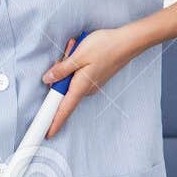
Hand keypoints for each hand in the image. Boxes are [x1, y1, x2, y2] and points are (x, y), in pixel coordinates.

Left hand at [41, 25, 141, 139]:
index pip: (64, 110)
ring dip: (68, 65)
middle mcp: (87, 89)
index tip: (47, 134)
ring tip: (76, 48)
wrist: (129, 42)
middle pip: (64, 90)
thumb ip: (62, 70)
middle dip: (59, 73)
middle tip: (67, 53)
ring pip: (71, 80)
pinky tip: (81, 51)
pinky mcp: (96, 78)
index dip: (54, 122)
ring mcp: (92, 85)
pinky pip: (79, 76)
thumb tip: (48, 79)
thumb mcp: (78, 56)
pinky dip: (76, 64)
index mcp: (81, 87)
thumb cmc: (105, 47)